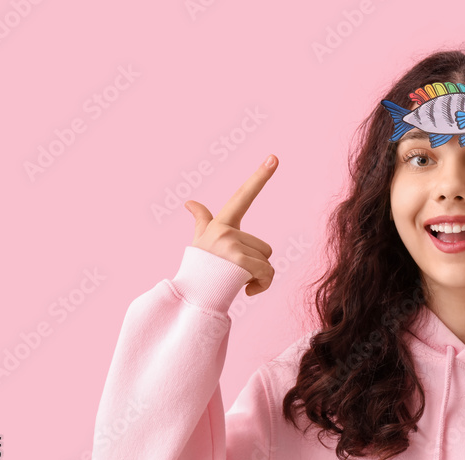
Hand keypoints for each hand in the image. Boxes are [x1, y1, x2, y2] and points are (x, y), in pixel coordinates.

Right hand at [186, 155, 277, 295]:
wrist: (192, 296)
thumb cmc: (200, 268)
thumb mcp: (200, 241)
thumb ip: (201, 220)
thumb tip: (190, 202)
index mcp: (221, 223)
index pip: (242, 195)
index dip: (259, 177)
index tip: (274, 157)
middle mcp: (225, 230)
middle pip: (265, 247)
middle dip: (256, 263)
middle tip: (234, 272)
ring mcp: (231, 244)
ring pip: (267, 261)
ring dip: (259, 276)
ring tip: (237, 280)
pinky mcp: (238, 260)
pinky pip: (267, 273)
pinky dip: (262, 285)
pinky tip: (246, 290)